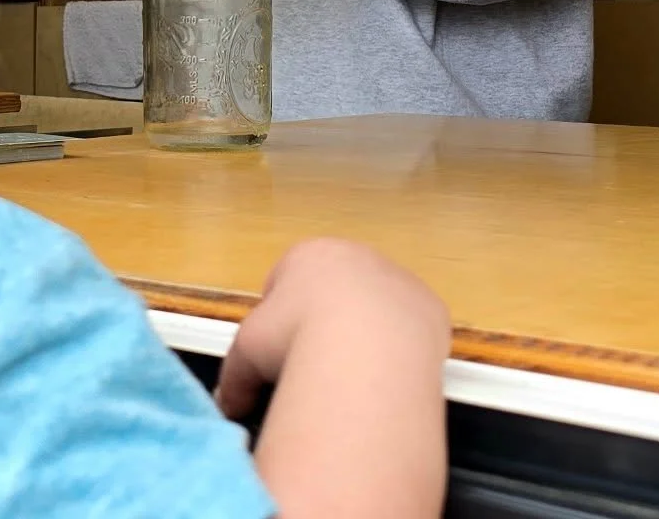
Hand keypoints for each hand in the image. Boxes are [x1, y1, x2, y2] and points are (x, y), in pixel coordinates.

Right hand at [215, 238, 447, 421]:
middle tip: (317, 364)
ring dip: (367, 333)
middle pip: (336, 289)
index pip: (288, 278)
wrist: (366, 351)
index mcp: (308, 255)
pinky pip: (410, 328)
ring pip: (377, 306)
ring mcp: (398, 279)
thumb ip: (235, 374)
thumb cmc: (296, 338)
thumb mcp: (247, 353)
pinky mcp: (430, 308)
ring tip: (354, 375)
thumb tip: (228, 403)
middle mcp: (356, 256)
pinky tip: (386, 376)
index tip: (279, 350)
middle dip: (326, 322)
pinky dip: (400, 349)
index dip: (280, 317)